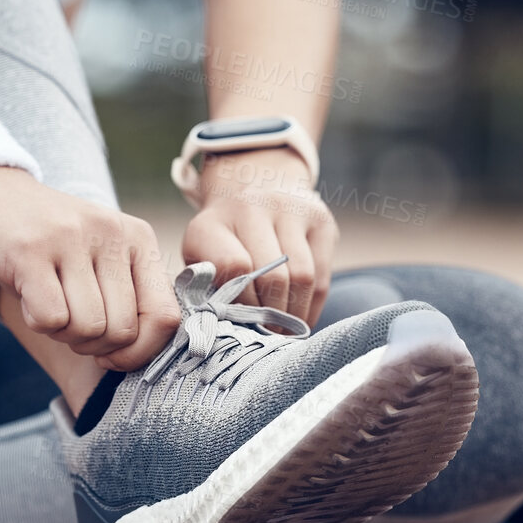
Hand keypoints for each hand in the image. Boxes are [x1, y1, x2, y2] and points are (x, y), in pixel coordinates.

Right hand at [0, 167, 180, 369]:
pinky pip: (51, 318)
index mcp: (138, 238)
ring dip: (63, 333)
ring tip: (49, 304)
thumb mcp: (99, 257)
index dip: (139, 352)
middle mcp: (111, 233)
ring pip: (88, 328)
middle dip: (93, 345)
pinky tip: (29, 296)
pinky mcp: (30, 249)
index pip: (165, 317)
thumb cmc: (49, 241)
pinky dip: (38, 323)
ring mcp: (71, 238)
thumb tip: (135, 356)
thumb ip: (128, 298)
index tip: (110, 352)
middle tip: (70, 322)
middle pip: (122, 330)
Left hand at [182, 148, 337, 325]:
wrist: (251, 186)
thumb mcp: (200, 260)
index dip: (241, 304)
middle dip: (271, 316)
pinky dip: (312, 307)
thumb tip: (226, 333)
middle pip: (273, 277)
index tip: (240, 324)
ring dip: (294, 315)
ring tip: (283, 330)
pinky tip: (299, 317)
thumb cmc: (222, 242)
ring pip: (302, 278)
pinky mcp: (321, 219)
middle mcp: (252, 207)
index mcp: (211, 223)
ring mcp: (291, 208)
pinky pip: (322, 277)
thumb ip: (207, 291)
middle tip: (267, 335)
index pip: (234, 268)